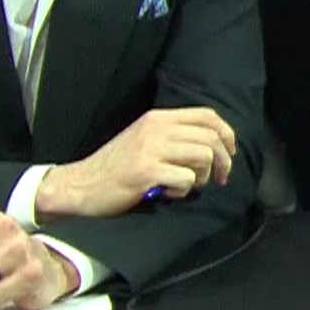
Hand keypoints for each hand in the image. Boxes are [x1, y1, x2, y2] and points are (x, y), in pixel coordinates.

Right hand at [37, 107, 237, 218]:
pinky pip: (186, 179)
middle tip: (218, 179)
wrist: (80, 185)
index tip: (229, 153)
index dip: (227, 134)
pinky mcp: (146, 172)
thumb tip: (212, 145)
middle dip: (223, 161)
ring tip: (187, 186)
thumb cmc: (115, 167)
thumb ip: (173, 136)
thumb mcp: (144, 139)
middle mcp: (156, 129)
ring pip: (203, 156)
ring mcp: (151, 149)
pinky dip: (184, 191)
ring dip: (202, 177)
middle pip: (211, 137)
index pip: (207, 115)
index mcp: (157, 118)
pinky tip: (168, 193)